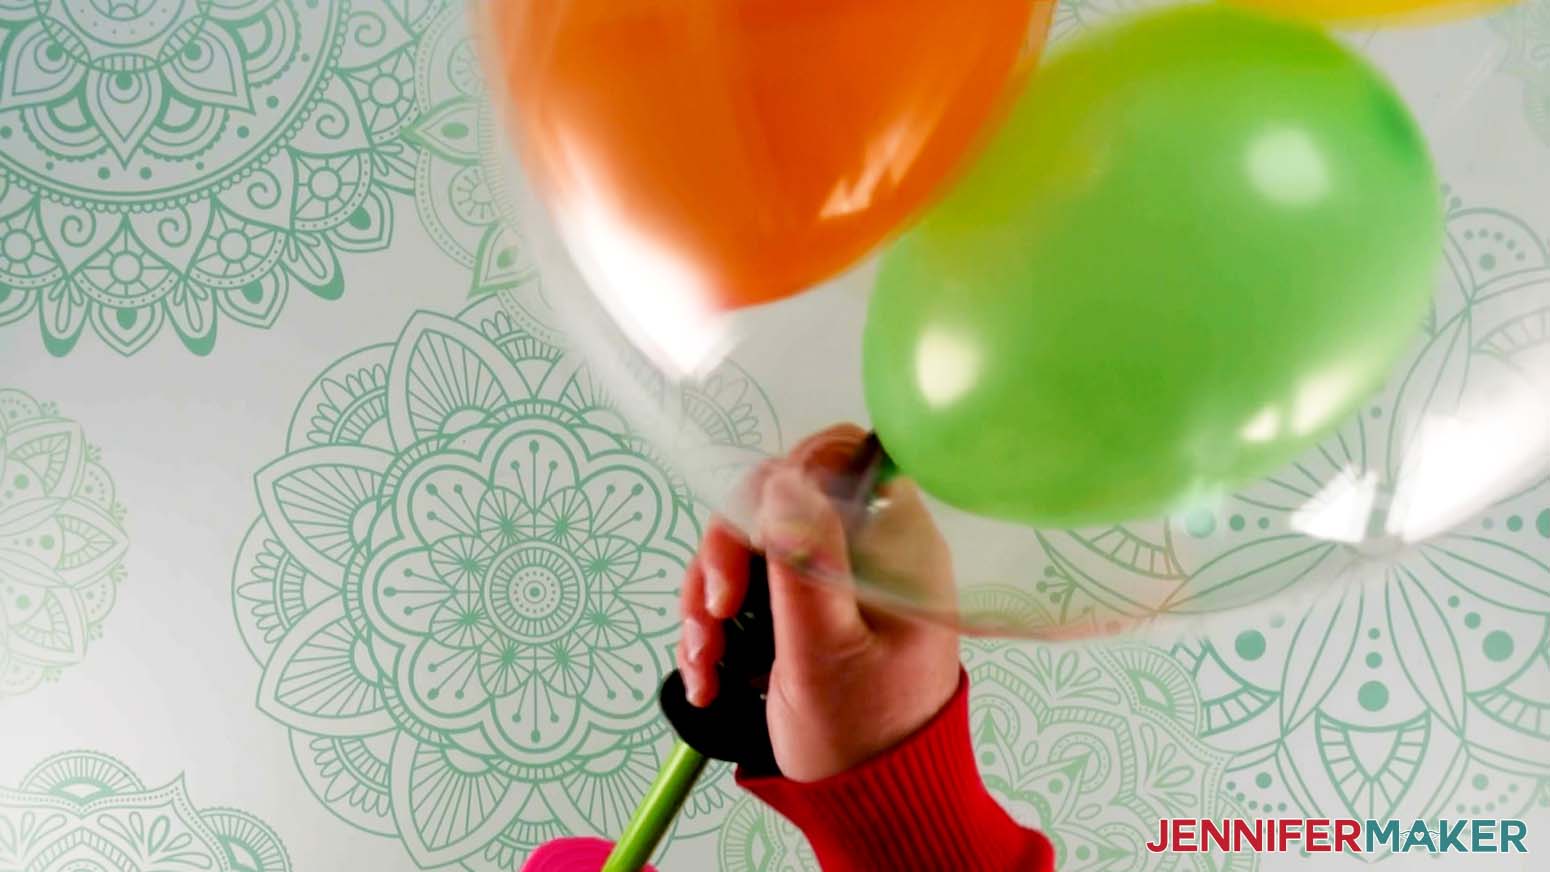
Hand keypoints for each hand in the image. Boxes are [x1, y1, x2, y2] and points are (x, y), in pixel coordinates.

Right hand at [676, 424, 960, 782]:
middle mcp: (864, 552)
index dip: (782, 479)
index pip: (840, 459)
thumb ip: (805, 562)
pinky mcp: (798, 611)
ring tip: (707, 661)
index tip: (748, 536)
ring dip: (708, 599)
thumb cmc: (865, 737)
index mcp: (894, 547)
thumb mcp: (826, 650)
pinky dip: (714, 627)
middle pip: (775, 501)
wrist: (869, 805)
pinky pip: (741, 590)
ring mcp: (829, 581)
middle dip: (727, 555)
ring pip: (747, 547)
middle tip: (716, 612)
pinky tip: (709, 672)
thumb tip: (783, 478)